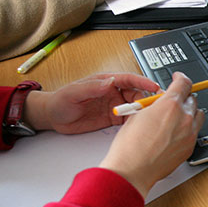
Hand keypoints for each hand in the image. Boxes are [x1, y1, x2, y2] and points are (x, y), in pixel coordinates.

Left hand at [23, 73, 159, 134]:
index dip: (142, 82)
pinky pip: (128, 120)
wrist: (53, 118)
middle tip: (150, 109)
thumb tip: (110, 82)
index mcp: (105, 82)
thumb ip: (92, 87)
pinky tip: (137, 127)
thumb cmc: (61, 101)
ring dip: (141, 112)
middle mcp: (113, 92)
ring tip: (146, 119)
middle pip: (135, 94)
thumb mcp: (74, 92)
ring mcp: (114, 106)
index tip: (154, 86)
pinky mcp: (112, 119)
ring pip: (134, 107)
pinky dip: (135, 123)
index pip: (129, 79)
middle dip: (145, 100)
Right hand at [98, 72, 205, 197]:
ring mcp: (190, 133)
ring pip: (198, 115)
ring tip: (175, 117)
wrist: (132, 170)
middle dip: (183, 97)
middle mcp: (184, 117)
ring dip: (189, 112)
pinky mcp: (190, 147)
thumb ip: (152, 104)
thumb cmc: (130, 146)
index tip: (178, 78)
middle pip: (192, 98)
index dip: (181, 78)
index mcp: (170, 104)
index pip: (184, 82)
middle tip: (172, 101)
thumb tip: (158, 101)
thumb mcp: (136, 114)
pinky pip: (195, 131)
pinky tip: (175, 133)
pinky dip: (188, 128)